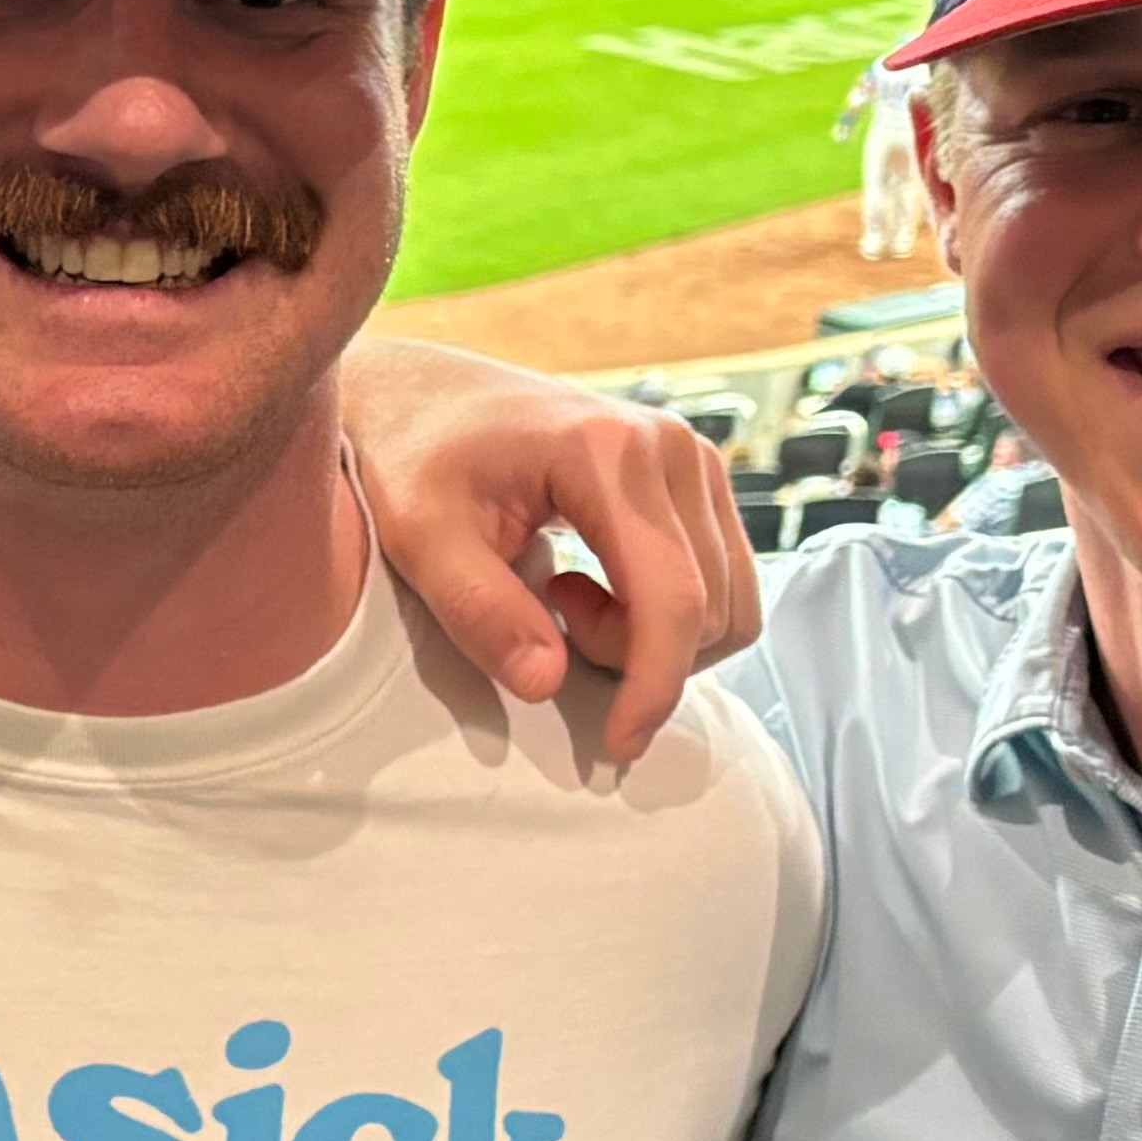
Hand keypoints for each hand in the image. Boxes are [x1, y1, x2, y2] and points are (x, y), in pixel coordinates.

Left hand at [343, 337, 761, 768]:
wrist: (427, 395)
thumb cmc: (415, 459)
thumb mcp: (419, 536)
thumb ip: (478, 609)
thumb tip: (546, 684)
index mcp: (609, 451)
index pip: (672, 599)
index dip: (654, 687)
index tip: (618, 745)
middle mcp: (673, 448)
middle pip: (708, 610)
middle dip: (634, 656)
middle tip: (545, 623)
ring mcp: (695, 459)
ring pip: (727, 604)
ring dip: (651, 638)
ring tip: (562, 601)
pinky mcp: (696, 479)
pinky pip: (720, 583)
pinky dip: (664, 615)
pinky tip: (591, 587)